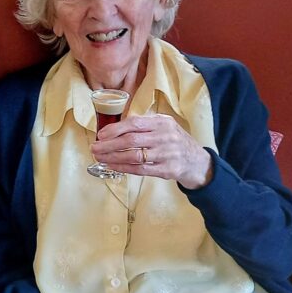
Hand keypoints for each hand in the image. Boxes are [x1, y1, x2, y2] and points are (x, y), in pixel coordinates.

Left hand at [91, 114, 212, 189]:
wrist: (197, 161)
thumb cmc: (173, 141)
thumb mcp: (163, 127)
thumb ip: (143, 126)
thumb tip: (112, 129)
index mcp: (162, 123)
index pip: (134, 124)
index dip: (114, 129)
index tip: (100, 135)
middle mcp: (165, 137)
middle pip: (131, 140)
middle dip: (108, 145)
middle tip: (94, 148)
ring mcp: (167, 154)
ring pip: (133, 156)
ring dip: (113, 157)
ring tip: (100, 157)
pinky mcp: (167, 170)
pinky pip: (140, 169)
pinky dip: (123, 168)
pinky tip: (112, 166)